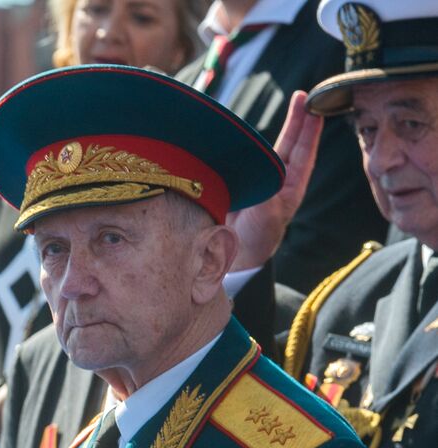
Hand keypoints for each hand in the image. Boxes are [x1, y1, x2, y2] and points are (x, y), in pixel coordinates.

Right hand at [228, 91, 323, 271]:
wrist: (227, 258)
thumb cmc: (254, 240)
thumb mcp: (266, 212)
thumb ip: (267, 186)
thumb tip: (262, 160)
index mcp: (290, 190)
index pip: (303, 153)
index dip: (309, 129)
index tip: (314, 106)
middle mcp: (276, 183)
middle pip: (290, 144)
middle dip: (297, 119)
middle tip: (302, 95)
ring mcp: (258, 183)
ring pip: (268, 149)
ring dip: (276, 128)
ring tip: (288, 104)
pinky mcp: (239, 184)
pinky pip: (246, 159)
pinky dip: (248, 143)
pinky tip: (249, 130)